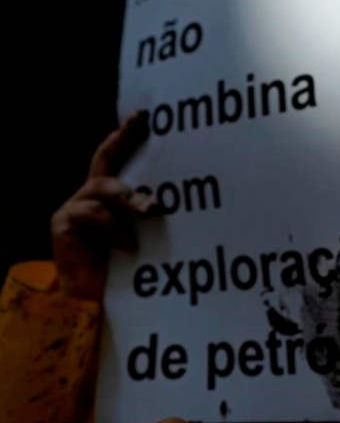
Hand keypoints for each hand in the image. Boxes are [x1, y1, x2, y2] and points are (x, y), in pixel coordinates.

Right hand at [51, 110, 155, 300]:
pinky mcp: (63, 224)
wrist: (97, 308)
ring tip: (151, 210)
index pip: (120, 159)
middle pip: (104, 158)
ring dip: (130, 197)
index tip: (146, 115)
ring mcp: (75, 209)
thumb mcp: (151, 238)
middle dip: (122, 138)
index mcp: (113, 199)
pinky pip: (92, 215)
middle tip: (141, 122)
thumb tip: (194, 197)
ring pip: (104, 186)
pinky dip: (115, 229)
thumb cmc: (131, 273)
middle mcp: (92, 198)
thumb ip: (156, 215)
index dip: (129, 135)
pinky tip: (130, 247)